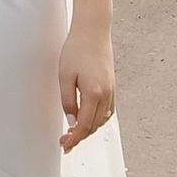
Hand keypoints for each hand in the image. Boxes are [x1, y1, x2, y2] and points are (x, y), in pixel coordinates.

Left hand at [58, 23, 115, 150]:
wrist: (93, 30)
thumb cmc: (77, 49)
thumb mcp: (65, 76)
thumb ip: (68, 101)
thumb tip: (71, 121)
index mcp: (94, 94)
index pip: (84, 125)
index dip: (74, 138)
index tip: (65, 145)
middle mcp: (106, 95)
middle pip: (94, 125)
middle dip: (80, 136)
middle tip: (65, 141)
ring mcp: (111, 91)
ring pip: (102, 120)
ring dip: (89, 129)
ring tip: (74, 132)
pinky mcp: (112, 86)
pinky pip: (107, 111)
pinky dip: (97, 119)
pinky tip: (88, 118)